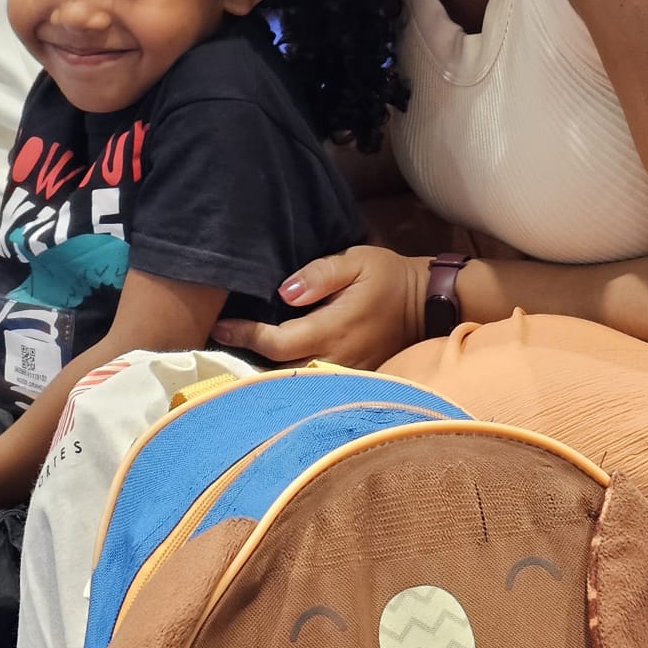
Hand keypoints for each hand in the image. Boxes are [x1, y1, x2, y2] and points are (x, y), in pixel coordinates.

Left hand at [212, 246, 429, 369]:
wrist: (430, 303)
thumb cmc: (389, 277)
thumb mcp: (357, 261)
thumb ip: (319, 275)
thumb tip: (284, 293)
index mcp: (333, 329)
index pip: (276, 342)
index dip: (244, 336)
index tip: (220, 326)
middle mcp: (338, 359)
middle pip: (279, 373)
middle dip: (247, 362)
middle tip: (218, 348)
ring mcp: (347, 374)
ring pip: (295, 385)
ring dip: (265, 375)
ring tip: (236, 360)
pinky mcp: (354, 380)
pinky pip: (313, 386)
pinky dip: (288, 381)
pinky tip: (270, 372)